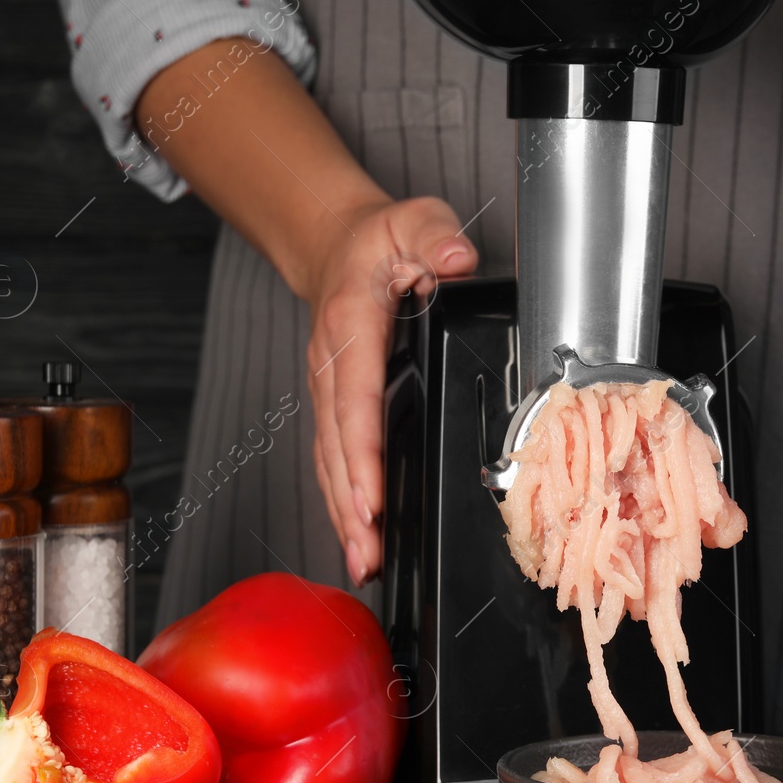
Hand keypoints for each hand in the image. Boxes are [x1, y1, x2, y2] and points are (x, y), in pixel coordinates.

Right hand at [302, 197, 478, 585]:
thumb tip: (455, 261)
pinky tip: (359, 537)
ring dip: (344, 514)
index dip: (362, 451)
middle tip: (367, 552)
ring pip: (330, 461)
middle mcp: (331, 367)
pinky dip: (343, 501)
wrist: (335, 243)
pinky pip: (334, 458)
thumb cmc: (377, 241)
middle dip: (350, 504)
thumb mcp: (413, 220)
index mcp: (350, 328)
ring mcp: (328, 390)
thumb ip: (436, 236)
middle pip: (336, 445)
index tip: (372, 496)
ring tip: (362, 561)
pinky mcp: (334, 406)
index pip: (355, 398)